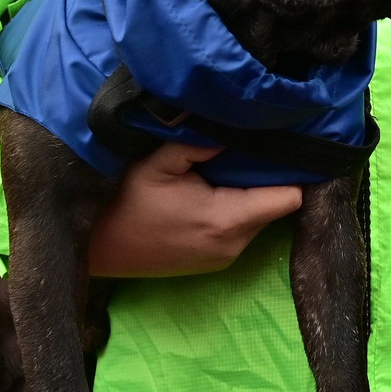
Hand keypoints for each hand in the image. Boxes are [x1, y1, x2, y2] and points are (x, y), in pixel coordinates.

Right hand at [87, 143, 303, 276]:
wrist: (100, 248)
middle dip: (266, 180)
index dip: (290, 171)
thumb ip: (199, 143)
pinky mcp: (216, 263)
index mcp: (227, 219)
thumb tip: (235, 127)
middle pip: (276, 207)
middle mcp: (235, 245)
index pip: (289, 198)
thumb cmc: (127, 202)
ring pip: (260, 220)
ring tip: (225, 173)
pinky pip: (242, 232)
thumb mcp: (158, 162)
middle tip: (248, 153)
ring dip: (249, 197)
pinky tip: (212, 195)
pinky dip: (236, 213)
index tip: (281, 149)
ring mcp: (226, 259)